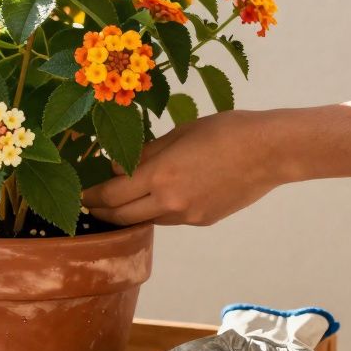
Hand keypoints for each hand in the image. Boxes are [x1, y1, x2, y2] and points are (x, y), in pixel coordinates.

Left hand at [82, 110, 286, 225]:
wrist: (269, 151)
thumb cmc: (225, 131)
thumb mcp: (179, 133)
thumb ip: (146, 153)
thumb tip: (117, 167)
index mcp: (160, 175)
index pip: (112, 195)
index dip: (92, 197)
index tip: (81, 195)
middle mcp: (170, 202)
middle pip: (123, 217)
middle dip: (102, 212)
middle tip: (89, 206)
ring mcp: (188, 215)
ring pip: (147, 219)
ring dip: (130, 213)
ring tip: (120, 202)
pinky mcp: (203, 220)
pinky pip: (171, 218)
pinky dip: (158, 210)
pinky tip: (159, 197)